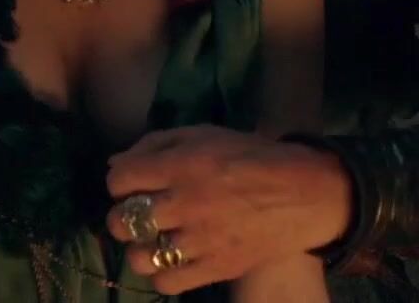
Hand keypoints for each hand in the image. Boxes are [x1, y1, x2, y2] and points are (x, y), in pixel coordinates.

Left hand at [103, 125, 351, 292]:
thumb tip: (114, 163)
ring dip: (140, 250)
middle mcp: (186, 203)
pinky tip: (171, 261)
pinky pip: (168, 283)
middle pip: (123, 221)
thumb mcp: (202, 134)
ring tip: (153, 241)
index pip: (119, 180)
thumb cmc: (249, 157)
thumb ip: (154, 144)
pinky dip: (162, 274)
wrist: (305, 194)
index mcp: (180, 166)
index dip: (119, 183)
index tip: (131, 185)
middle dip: (121, 218)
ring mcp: (201, 239)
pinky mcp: (218, 267)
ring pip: (140, 257)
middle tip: (137, 216)